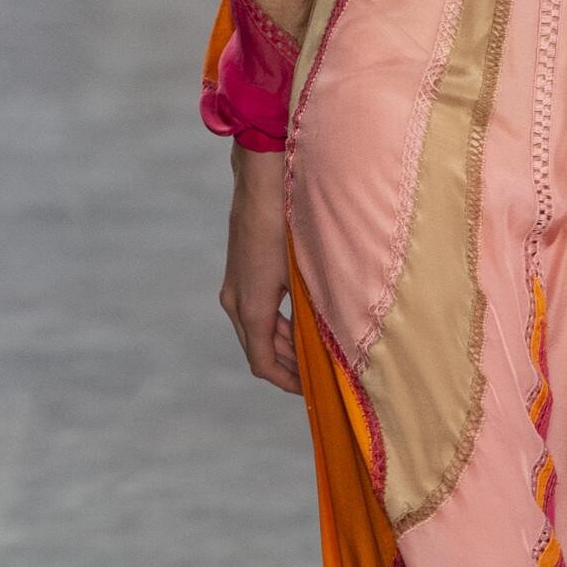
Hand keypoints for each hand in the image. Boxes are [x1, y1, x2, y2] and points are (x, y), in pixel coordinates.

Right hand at [220, 144, 301, 392]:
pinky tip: (303, 318)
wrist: (263, 177)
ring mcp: (235, 284)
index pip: (263, 364)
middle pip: (259, 349)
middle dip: (288, 365)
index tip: (312, 389)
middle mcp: (236, 300)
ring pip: (257, 329)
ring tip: (317, 348)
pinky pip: (256, 309)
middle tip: (321, 372)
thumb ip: (316, 312)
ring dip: (283, 343)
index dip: (288, 382)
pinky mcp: (240, 270)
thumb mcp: (308, 272)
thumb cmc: (291, 222)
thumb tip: (332, 345)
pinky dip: (277, 322)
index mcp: (251, 307)